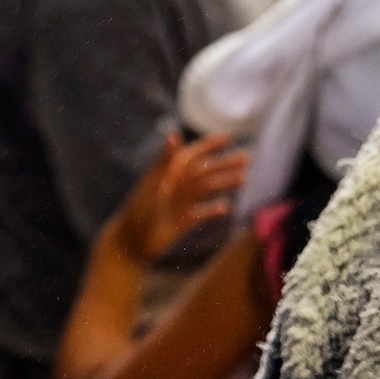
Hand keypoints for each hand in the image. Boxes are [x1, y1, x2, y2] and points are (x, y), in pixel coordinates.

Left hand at [108, 132, 247, 263]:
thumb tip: (174, 134)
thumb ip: (166, 160)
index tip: (229, 138)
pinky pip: (203, 212)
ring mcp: (181, 203)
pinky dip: (214, 209)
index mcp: (169, 173)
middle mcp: (177, 186)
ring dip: (225, 183)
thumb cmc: (139, 211)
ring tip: (244, 178)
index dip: (209, 145)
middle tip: (249, 157)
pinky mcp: (183, 221)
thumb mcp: (154, 183)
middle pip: (206, 171)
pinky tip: (226, 207)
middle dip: (226, 163)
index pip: (193, 154)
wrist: (131, 244)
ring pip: (208, 189)